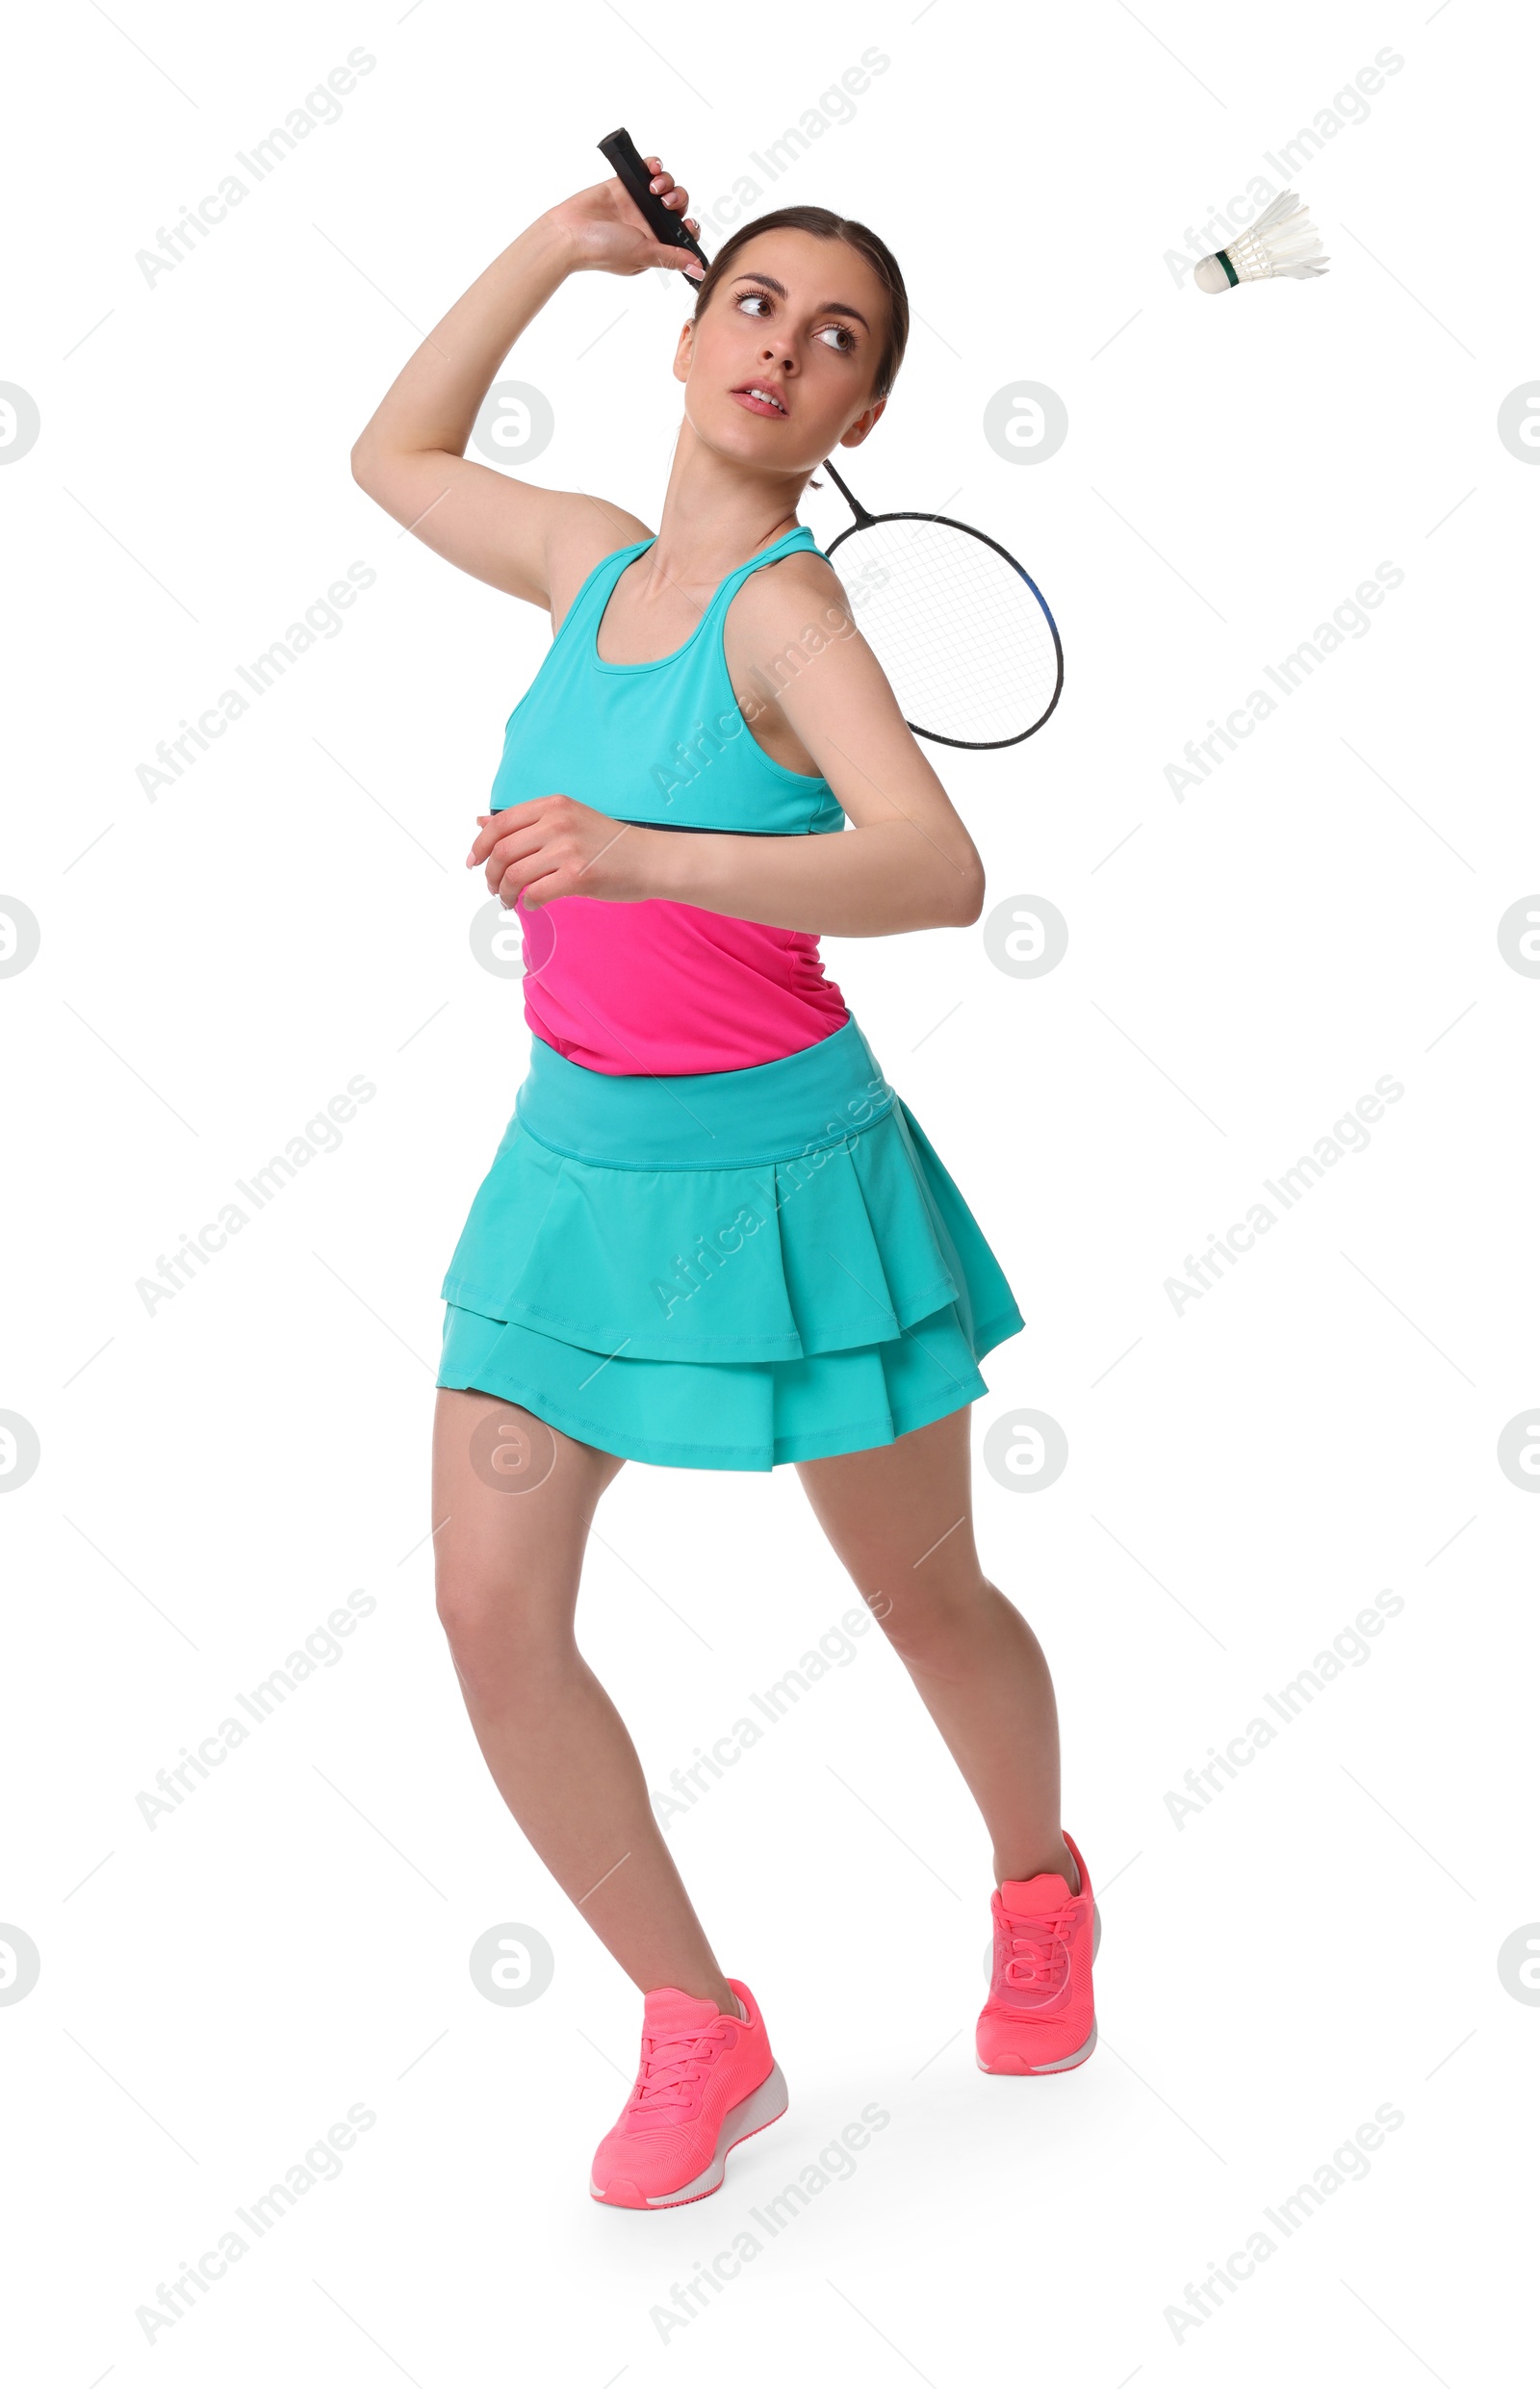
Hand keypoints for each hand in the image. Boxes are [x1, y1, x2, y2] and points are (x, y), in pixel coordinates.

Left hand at [466, 795, 657, 909]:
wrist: (651, 859)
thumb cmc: (609, 843)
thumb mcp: (567, 819)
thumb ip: (526, 821)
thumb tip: (480, 821)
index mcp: (553, 805)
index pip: (500, 823)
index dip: (479, 846)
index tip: (473, 863)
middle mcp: (558, 822)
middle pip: (503, 851)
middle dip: (490, 874)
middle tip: (492, 887)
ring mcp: (568, 849)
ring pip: (515, 874)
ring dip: (505, 892)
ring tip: (508, 900)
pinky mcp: (578, 876)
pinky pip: (535, 893)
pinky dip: (527, 903)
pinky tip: (532, 904)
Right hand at [546, 156, 702, 282]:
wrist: (570, 231)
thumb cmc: (603, 249)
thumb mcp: (644, 253)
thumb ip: (672, 257)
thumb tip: (699, 270)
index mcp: (655, 244)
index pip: (682, 234)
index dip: (689, 226)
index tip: (686, 223)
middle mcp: (648, 223)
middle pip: (678, 207)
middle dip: (678, 200)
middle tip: (667, 202)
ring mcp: (637, 202)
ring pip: (666, 186)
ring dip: (667, 182)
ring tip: (655, 187)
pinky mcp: (626, 184)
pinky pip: (647, 169)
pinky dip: (654, 165)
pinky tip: (653, 168)